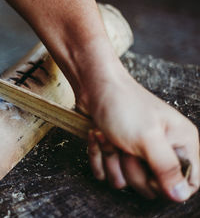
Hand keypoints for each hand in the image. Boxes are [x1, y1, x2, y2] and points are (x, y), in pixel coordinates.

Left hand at [83, 68, 198, 200]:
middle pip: (151, 187)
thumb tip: (180, 195)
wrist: (93, 86)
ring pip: (124, 180)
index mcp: (180, 143)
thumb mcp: (148, 138)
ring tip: (109, 135)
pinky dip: (97, 155)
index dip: (168, 185)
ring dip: (111, 159)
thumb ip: (167, 168)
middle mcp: (161, 149)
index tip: (151, 171)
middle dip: (132, 169)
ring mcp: (136, 151)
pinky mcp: (115, 151)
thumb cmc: (123, 106)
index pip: (188, 183)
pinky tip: (97, 136)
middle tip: (126, 146)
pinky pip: (105, 171)